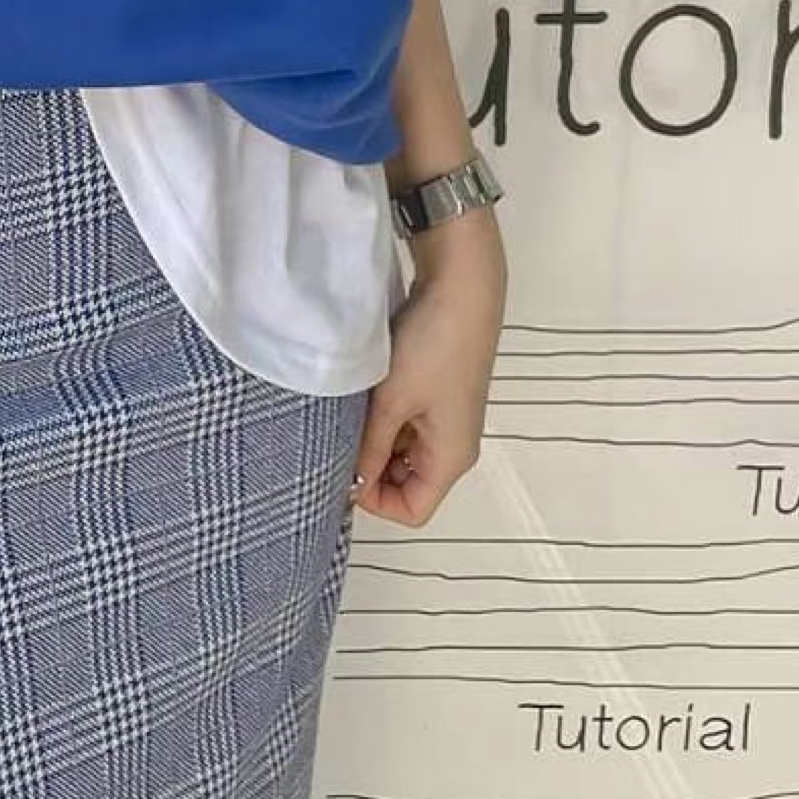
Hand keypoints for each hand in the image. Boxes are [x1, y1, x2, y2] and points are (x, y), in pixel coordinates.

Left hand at [352, 206, 505, 527]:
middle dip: (370, 470)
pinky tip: (361, 397)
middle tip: (337, 439)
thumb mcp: (392, 401)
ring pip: (400, 453)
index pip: (412, 511)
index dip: (375, 501)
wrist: (462, 288)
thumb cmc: (433, 347)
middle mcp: (452, 446)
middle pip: (406, 484)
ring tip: (348, 413)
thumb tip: (351, 484)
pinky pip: (404, 425)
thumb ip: (369, 447)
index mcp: (451, 458)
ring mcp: (444, 421)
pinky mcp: (435, 397)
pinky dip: (382, 419)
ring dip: (372, 441)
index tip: (341, 471)